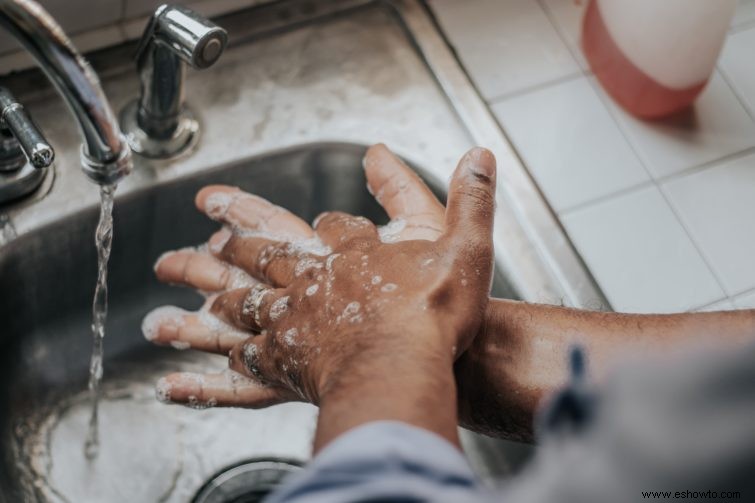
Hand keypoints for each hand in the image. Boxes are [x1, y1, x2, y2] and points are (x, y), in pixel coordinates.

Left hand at [147, 146, 496, 421]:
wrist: (402, 367)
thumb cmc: (434, 313)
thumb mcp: (466, 245)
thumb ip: (471, 199)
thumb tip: (479, 154)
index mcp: (354, 252)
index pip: (332, 225)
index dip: (329, 222)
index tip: (325, 220)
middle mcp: (316, 280)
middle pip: (267, 254)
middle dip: (235, 241)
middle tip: (205, 234)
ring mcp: (295, 320)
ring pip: (244, 298)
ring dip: (213, 288)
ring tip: (184, 284)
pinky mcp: (286, 362)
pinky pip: (246, 358)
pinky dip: (227, 356)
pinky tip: (214, 360)